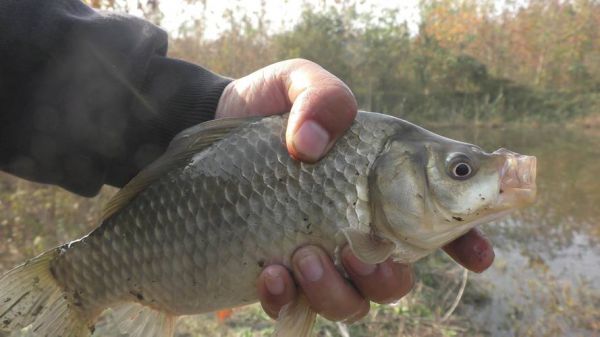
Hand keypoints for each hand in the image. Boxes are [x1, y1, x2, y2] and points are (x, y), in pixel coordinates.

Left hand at [215, 59, 494, 321]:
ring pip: (352, 301)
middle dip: (387, 277)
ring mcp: (320, 254)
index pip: (437, 215)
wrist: (211, 130)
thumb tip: (313, 146)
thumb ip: (321, 97)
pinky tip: (268, 272)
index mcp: (379, 181)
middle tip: (350, 247)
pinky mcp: (281, 273)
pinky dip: (287, 300)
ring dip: (335, 290)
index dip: (465, 240)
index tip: (478, 258)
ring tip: (302, 255)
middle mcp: (358, 224)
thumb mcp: (296, 82)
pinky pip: (296, 308)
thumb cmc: (266, 106)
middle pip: (397, 276)